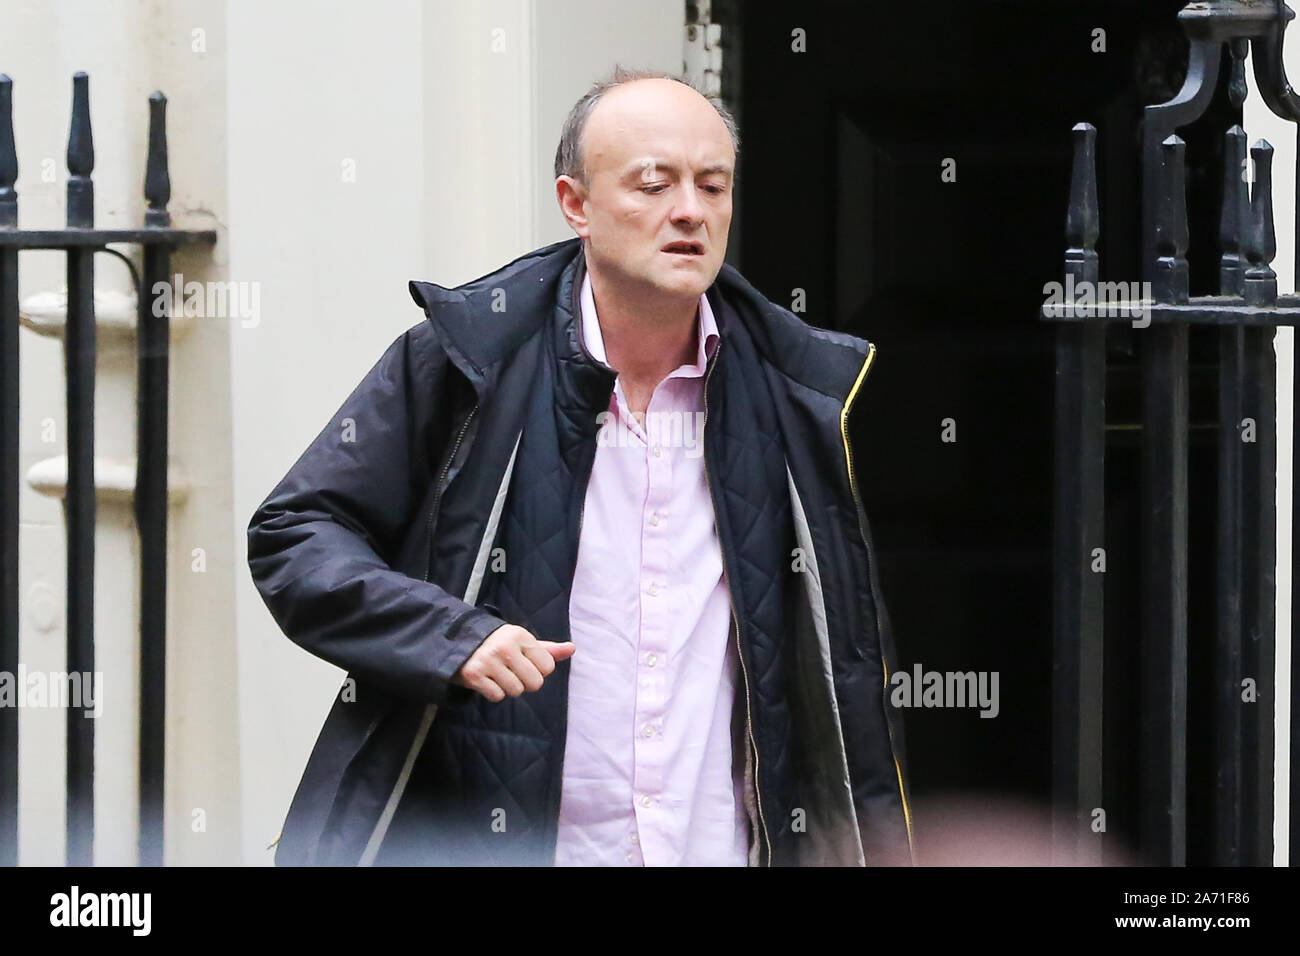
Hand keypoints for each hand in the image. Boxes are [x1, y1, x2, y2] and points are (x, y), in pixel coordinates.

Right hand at [451, 623, 574, 702]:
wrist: (461, 643)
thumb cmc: (499, 644)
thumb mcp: (523, 642)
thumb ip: (548, 649)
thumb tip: (572, 649)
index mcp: (521, 635)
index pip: (548, 666)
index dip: (538, 670)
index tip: (524, 663)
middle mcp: (505, 646)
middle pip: (534, 683)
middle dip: (525, 682)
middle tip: (512, 672)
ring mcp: (488, 660)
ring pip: (515, 691)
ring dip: (508, 687)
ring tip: (498, 674)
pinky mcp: (474, 674)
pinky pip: (497, 696)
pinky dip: (493, 692)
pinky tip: (487, 679)